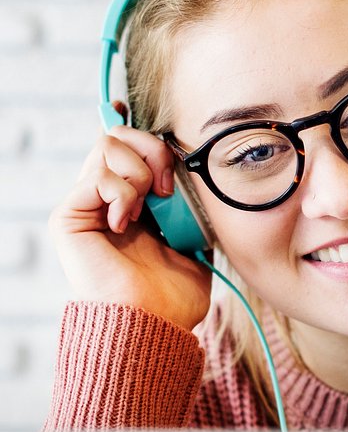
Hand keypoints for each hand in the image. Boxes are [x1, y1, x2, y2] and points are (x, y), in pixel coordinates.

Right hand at [49, 125, 210, 331]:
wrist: (154, 322)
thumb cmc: (174, 290)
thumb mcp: (193, 237)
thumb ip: (189, 204)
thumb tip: (195, 170)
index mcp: (131, 200)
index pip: (122, 145)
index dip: (129, 123)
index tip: (130, 108)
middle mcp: (104, 198)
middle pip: (116, 136)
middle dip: (152, 150)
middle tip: (170, 188)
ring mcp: (85, 205)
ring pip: (107, 146)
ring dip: (141, 172)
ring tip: (150, 208)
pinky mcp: (68, 217)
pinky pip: (97, 177)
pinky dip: (122, 194)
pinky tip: (127, 222)